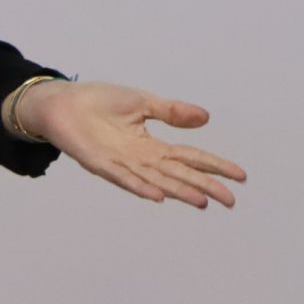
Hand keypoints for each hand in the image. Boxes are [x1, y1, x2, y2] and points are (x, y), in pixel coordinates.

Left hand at [18, 80, 246, 209]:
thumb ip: (171, 112)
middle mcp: (141, 159)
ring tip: (202, 201)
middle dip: (205, 186)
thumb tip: (206, 117)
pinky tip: (159, 196)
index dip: (214, 166)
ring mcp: (122, 164)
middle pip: (180, 175)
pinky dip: (142, 188)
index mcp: (152, 145)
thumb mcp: (142, 102)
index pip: (190, 157)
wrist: (63, 102)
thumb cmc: (99, 102)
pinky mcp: (101, 164)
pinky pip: (125, 178)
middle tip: (231, 201)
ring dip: (179, 192)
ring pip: (158, 181)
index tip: (240, 176)